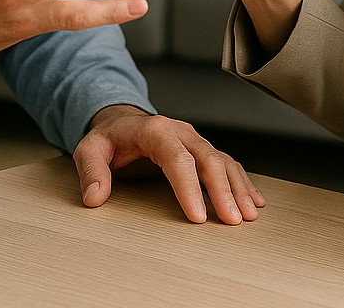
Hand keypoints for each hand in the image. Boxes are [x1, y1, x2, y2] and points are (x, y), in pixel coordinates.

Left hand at [74, 105, 265, 223]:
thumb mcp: (89, 148)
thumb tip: (95, 197)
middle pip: (207, 158)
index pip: (177, 158)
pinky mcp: (201, 149)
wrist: (122, 121)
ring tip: (249, 214)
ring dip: (237, 187)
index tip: (198, 217)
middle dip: (222, 191)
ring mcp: (193, 140)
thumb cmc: (108, 138)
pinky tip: (254, 200)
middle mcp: (180, 132)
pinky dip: (241, 181)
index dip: (189, 187)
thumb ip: (91, 171)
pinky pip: (227, 162)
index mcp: (155, 129)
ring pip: (222, 160)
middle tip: (232, 220)